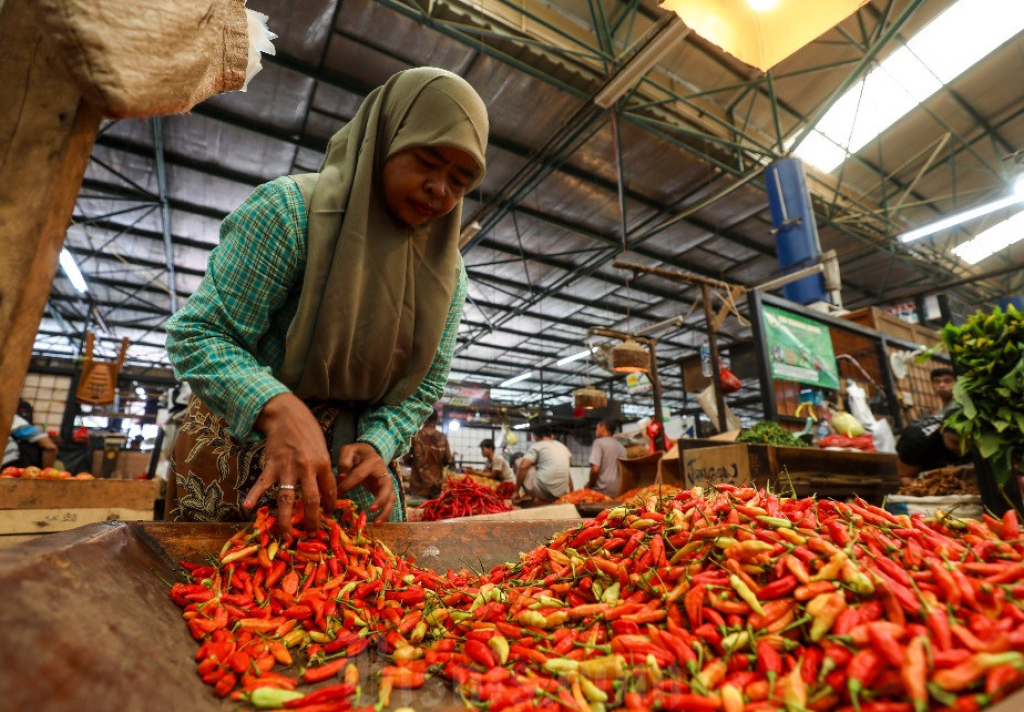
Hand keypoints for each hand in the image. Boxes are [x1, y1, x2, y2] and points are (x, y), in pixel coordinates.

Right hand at [244, 393, 335, 537]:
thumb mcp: (322, 449)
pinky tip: (247, 507)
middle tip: (310, 534)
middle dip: (311, 521)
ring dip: (286, 520)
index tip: (328, 516)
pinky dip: (253, 496)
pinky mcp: (271, 466)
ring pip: (287, 500)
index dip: (329, 507)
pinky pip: (262, 485)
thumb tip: (327, 491)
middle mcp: (307, 468)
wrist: (287, 416)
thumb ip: (323, 469)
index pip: (329, 491)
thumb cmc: (307, 432)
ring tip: (286, 535)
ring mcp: (288, 468)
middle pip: (310, 501)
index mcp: (323, 464)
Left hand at [337, 442, 395, 523]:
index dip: (348, 484)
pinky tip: (378, 523)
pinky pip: (389, 503)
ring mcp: (387, 482)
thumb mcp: (349, 450)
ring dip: (386, 511)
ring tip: (377, 523)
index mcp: (372, 461)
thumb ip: (344, 461)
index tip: (337, 494)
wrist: (370, 452)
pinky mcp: (387, 490)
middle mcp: (384, 472)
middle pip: (386, 487)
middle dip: (380, 499)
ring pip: (391, 497)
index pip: (360, 475)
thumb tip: (342, 478)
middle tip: (371, 509)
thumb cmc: (357, 453)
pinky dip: (385, 514)